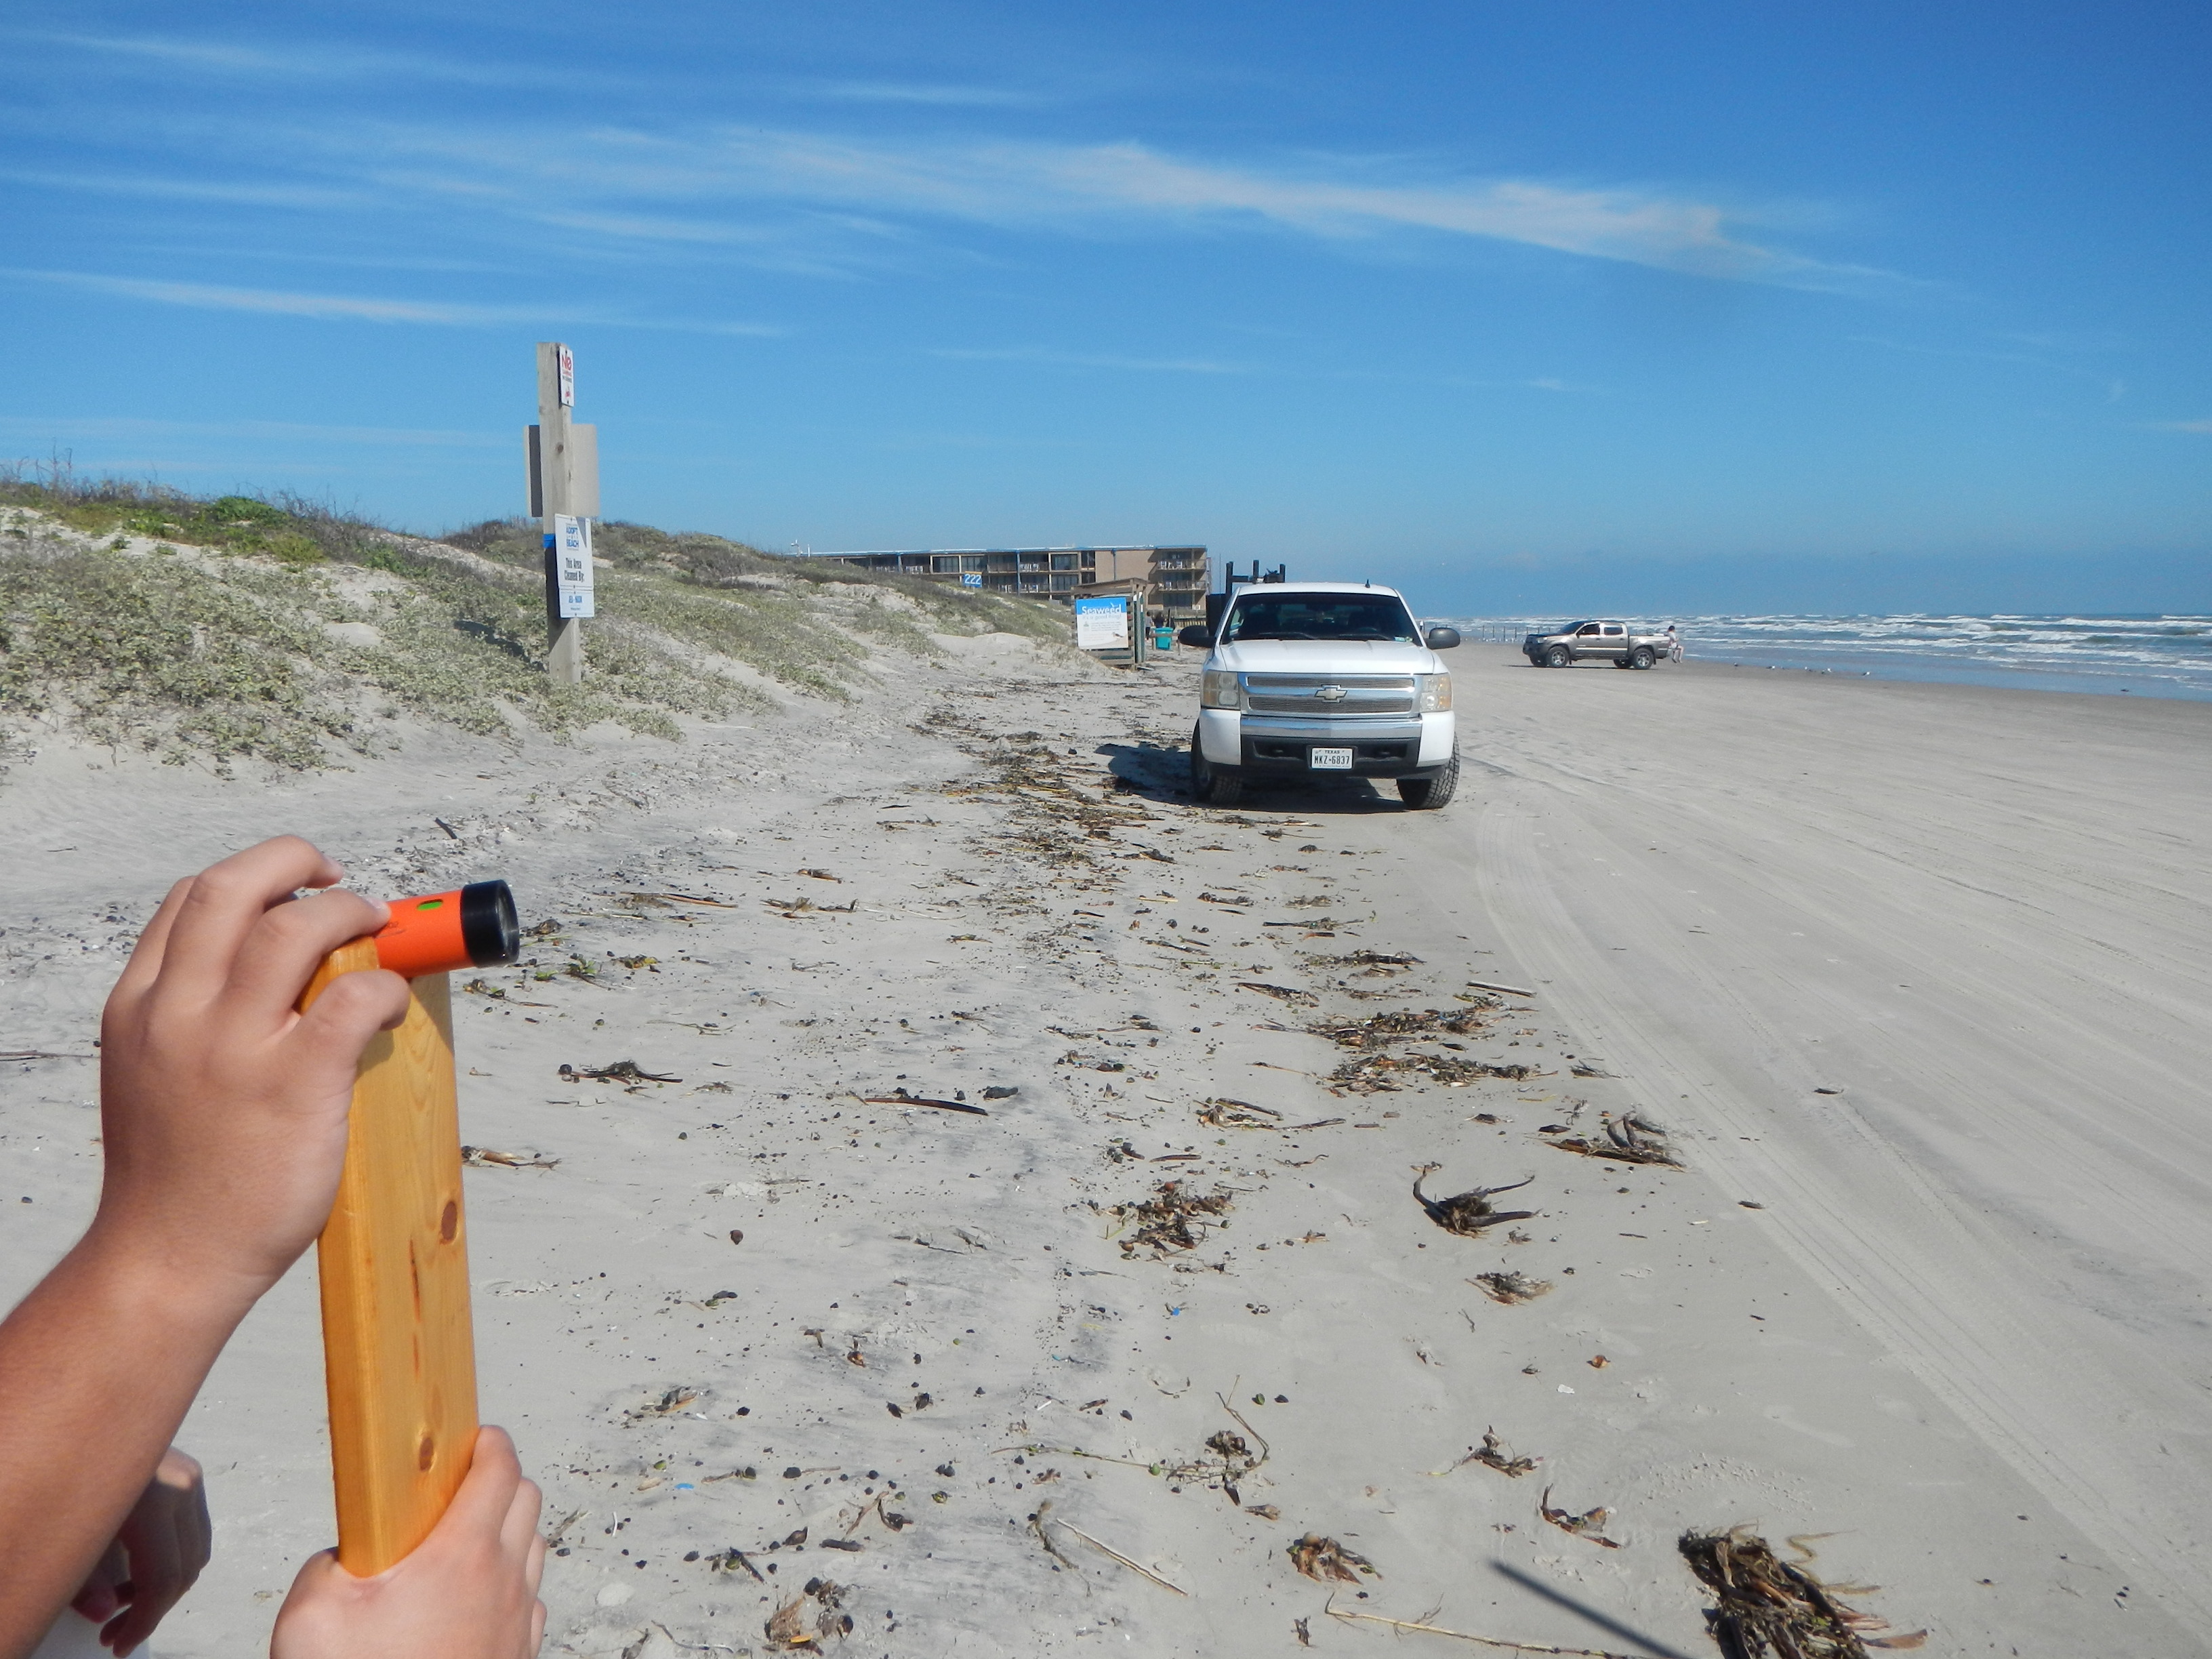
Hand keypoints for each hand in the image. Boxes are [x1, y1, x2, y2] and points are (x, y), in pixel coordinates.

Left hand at [69, 1447, 211, 1654]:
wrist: (74, 1415)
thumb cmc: (64, 1469)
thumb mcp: (67, 1532)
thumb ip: (85, 1580)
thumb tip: (102, 1612)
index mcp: (157, 1499)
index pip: (164, 1578)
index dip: (143, 1620)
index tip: (119, 1643)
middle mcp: (184, 1485)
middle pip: (186, 1568)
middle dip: (152, 1608)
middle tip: (116, 1631)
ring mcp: (190, 1475)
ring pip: (195, 1551)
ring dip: (164, 1584)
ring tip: (121, 1600)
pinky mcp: (186, 1471)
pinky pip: (192, 1529)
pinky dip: (172, 1557)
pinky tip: (137, 1568)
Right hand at [91, 836, 409, 1305]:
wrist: (167, 1261)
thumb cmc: (175, 1176)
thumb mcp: (150, 1073)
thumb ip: (191, 1017)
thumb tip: (269, 974)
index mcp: (141, 1008)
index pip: (192, 900)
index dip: (254, 876)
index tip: (295, 886)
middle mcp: (179, 1015)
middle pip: (235, 886)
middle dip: (298, 860)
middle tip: (341, 881)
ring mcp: (235, 1048)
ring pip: (296, 927)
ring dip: (350, 913)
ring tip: (377, 932)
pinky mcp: (294, 1084)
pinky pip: (352, 999)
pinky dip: (383, 985)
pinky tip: (389, 1004)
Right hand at [270, 1427, 546, 1658]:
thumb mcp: (313, 1614)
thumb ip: (329, 1564)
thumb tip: (349, 1555)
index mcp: (462, 1556)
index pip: (499, 1469)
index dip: (488, 1443)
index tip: (471, 1438)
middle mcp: (503, 1582)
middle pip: (527, 1499)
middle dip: (497, 1481)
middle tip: (456, 1488)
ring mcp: (517, 1621)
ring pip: (534, 1548)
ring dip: (507, 1532)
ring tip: (458, 1543)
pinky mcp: (518, 1654)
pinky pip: (529, 1599)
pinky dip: (509, 1582)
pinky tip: (468, 1597)